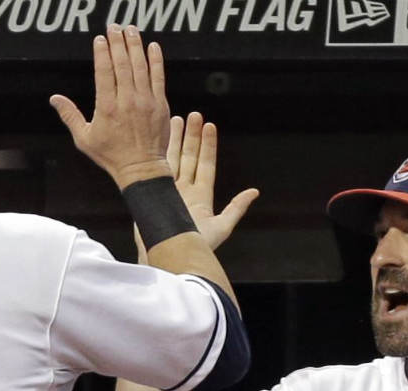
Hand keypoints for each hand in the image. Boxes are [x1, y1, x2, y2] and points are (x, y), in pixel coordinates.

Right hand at [50, 25, 172, 188]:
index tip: (100, 39)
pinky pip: (158, 77)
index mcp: (107, 107)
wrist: (141, 169)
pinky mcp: (160, 105)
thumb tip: (54, 98)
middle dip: (117, 42)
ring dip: (135, 46)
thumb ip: (69, 116)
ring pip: (140, 67)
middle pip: (122, 64)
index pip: (104, 71)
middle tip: (114, 27)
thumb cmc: (111, 156)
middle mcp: (127, 101)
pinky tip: (152, 47)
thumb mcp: (84, 138)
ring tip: (130, 30)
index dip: (102, 52)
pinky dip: (156, 61)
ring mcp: (145, 102)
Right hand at [132, 112, 258, 260]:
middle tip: (193, 115)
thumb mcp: (222, 227)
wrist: (171, 258)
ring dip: (174, 140)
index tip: (209, 125)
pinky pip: (156, 169)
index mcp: (201, 197)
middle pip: (189, 157)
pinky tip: (155, 139)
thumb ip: (236, 208)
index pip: (206, 164)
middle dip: (190, 136)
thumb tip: (254, 191)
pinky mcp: (153, 195)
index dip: (208, 145)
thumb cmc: (197, 248)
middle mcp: (184, 191)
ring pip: (172, 160)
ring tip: (175, 119)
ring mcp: (168, 192)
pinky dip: (157, 154)